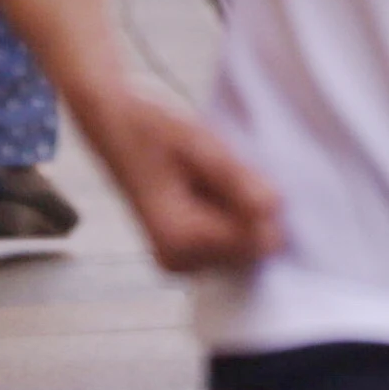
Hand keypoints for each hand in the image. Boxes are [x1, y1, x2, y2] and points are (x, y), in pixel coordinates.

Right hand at [75, 90, 282, 274]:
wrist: (114, 126)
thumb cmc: (152, 128)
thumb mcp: (198, 142)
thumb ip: (236, 178)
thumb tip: (274, 208)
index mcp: (178, 238)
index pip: (255, 240)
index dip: (262, 203)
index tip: (241, 168)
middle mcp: (178, 262)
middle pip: (253, 248)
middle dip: (251, 209)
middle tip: (223, 168)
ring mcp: (182, 263)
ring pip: (246, 247)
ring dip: (242, 211)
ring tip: (209, 177)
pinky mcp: (187, 257)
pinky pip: (232, 244)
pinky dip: (231, 216)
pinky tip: (208, 189)